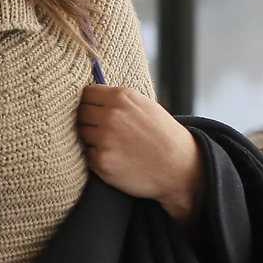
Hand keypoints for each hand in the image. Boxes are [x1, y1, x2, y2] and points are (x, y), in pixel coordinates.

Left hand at [77, 85, 203, 224]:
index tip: (97, 112)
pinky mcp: (102, 160)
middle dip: (89, 121)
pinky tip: (116, 158)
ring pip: (81, 132)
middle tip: (106, 132)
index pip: (86, 94)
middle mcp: (111, 115)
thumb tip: (90, 95)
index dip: (90, 104)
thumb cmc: (164, 137)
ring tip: (115, 145)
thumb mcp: (146, 106)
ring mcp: (105, 138)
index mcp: (122, 97)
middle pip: (80, 112)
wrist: (182, 169)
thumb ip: (119, 100)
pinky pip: (86, 153)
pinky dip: (97, 157)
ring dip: (91, 139)